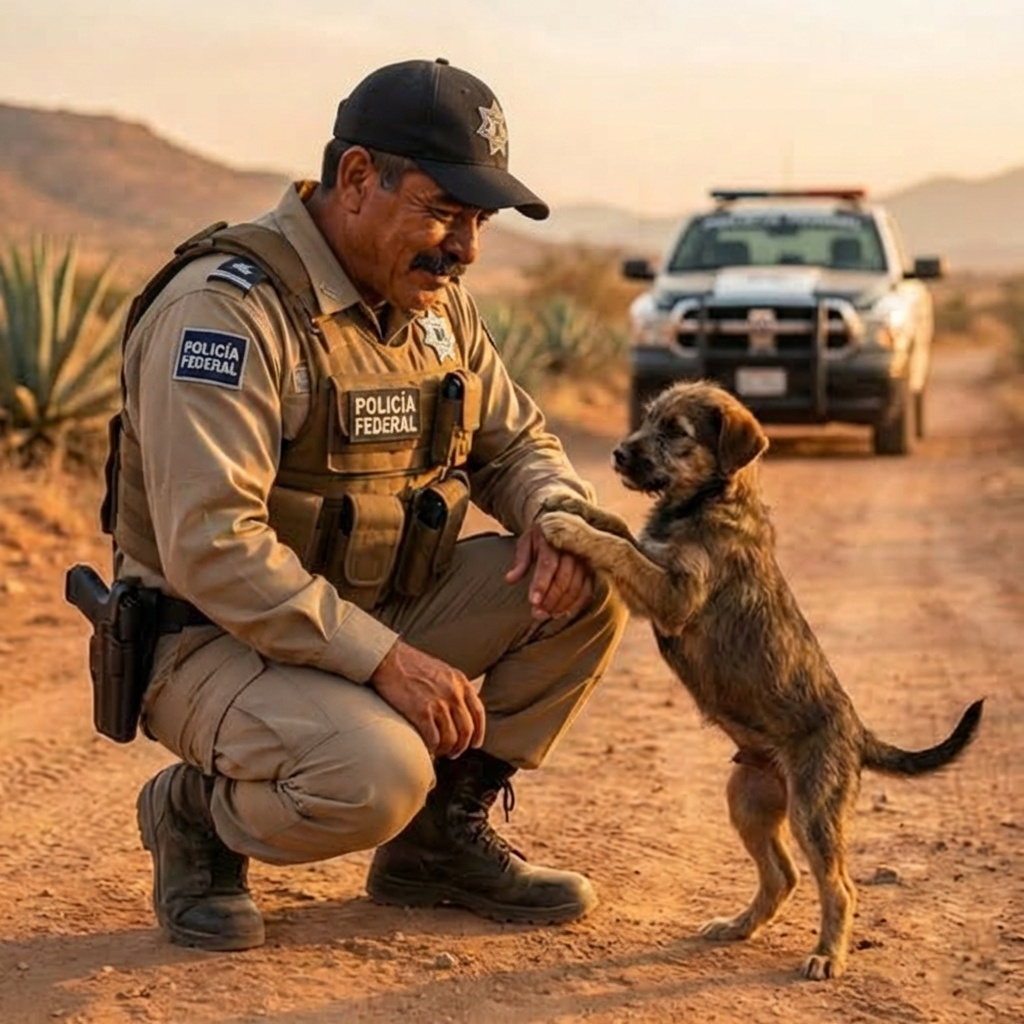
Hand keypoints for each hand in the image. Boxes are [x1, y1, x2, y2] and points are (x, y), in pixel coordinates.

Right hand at [370, 641, 485, 757]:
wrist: (388, 659)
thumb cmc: (410, 664)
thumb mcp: (441, 670)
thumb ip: (452, 687)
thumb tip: (457, 708)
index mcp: (460, 682)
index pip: (478, 712)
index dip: (479, 732)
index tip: (474, 743)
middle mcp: (453, 693)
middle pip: (467, 730)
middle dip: (462, 746)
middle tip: (454, 753)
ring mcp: (438, 703)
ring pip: (451, 738)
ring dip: (447, 749)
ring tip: (439, 752)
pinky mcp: (421, 712)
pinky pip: (434, 739)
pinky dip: (432, 748)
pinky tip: (427, 748)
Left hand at [505, 521, 595, 620]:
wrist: (564, 523)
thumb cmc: (542, 537)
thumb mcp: (527, 542)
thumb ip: (520, 560)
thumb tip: (509, 580)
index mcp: (552, 541)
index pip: (547, 564)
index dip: (540, 584)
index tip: (533, 601)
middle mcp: (572, 550)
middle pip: (563, 579)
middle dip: (550, 599)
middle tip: (537, 614)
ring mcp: (584, 560)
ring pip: (576, 587)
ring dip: (562, 604)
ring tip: (547, 615)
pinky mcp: (591, 570)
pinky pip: (587, 590)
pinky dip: (577, 604)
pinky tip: (563, 612)